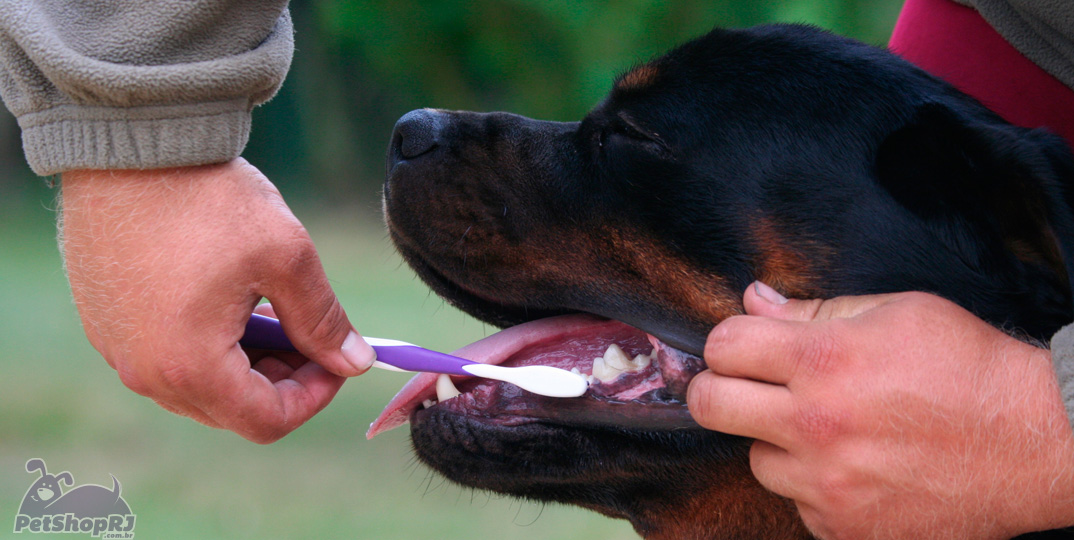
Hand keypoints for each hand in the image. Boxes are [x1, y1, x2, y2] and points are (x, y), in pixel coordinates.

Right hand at [61, 158, 374, 442]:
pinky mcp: (105, 323)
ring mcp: (117, 349)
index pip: (267, 421)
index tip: (336, 359)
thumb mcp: (287, 258)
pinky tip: (230, 298)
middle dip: (282, 380)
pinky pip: (166, 357)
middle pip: (232, 410)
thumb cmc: (209, 198)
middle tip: (311, 333)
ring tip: (272, 308)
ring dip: (246, 362)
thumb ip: (323, 321)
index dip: (314, 397)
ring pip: (199, 386)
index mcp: (190, 365)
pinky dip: (208, 343)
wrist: (131, 142)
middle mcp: (144, 371)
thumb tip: (354, 363)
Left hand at [687, 283, 1073, 538]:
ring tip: (830, 431)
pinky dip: (816, 486)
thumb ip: (814, 309)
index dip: (728, 342)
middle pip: (711, 406)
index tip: (741, 348)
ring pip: (756, 460)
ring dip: (778, 443)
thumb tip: (753, 301)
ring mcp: (829, 485)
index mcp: (824, 362)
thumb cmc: (970, 367)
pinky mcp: (845, 529)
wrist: (1037, 442)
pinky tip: (857, 468)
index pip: (723, 346)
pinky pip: (798, 503)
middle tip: (741, 388)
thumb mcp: (896, 312)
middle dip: (717, 390)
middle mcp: (816, 426)